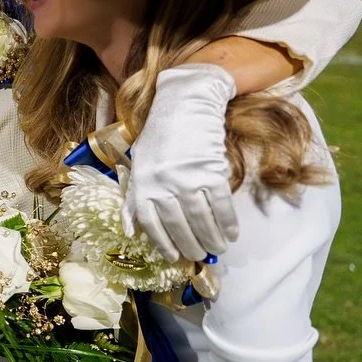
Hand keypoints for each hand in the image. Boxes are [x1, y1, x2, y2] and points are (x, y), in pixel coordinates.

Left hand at [125, 63, 239, 261]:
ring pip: (202, 219)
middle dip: (192, 245)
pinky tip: (231, 232)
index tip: (175, 257)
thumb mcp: (139, 165)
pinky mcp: (211, 171)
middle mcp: (162, 184)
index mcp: (142, 183)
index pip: (151, 224)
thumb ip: (134, 199)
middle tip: (201, 255)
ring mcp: (187, 178)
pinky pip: (221, 205)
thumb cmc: (160, 136)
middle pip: (179, 225)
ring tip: (218, 247)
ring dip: (212, 238)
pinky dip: (227, 222)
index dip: (163, 244)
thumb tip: (130, 232)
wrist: (185, 104)